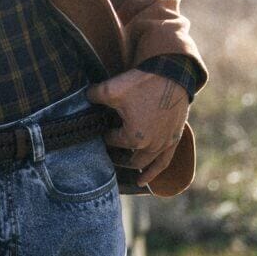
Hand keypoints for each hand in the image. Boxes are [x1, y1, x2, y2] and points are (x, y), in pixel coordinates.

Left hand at [85, 69, 188, 186]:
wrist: (171, 75)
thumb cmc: (142, 83)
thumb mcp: (111, 89)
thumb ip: (93, 96)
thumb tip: (83, 98)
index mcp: (133, 137)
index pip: (111, 141)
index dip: (103, 135)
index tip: (98, 130)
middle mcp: (150, 146)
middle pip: (127, 158)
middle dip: (116, 156)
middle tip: (106, 150)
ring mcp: (163, 145)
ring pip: (145, 163)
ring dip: (133, 166)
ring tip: (121, 168)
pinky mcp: (174, 140)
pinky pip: (163, 163)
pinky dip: (153, 173)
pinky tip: (144, 181)